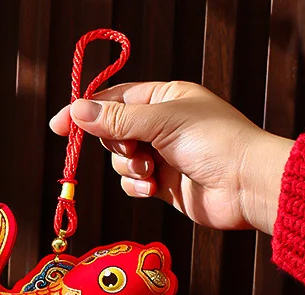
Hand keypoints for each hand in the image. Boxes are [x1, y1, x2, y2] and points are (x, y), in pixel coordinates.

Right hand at [50, 81, 293, 234]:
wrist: (245, 185)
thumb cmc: (215, 142)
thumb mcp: (162, 122)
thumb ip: (117, 118)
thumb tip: (77, 110)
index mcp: (164, 97)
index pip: (114, 98)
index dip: (85, 110)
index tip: (59, 126)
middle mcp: (161, 124)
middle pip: (113, 131)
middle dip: (117, 144)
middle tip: (134, 151)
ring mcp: (161, 154)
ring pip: (120, 161)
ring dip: (129, 168)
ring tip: (151, 171)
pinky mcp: (162, 184)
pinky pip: (132, 183)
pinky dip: (137, 186)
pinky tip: (153, 188)